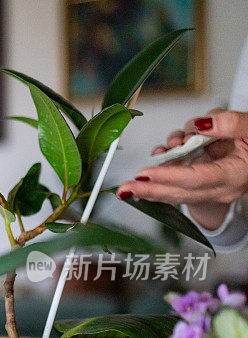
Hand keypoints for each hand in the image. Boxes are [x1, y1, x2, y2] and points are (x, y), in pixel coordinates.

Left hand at [117, 110, 247, 229]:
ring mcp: (212, 188)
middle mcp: (222, 187)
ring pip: (176, 189)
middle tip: (123, 189)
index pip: (196, 179)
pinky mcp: (203, 182)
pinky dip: (162, 173)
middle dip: (149, 190)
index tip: (145, 174)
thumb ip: (231, 124)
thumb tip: (201, 124)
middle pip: (180, 192)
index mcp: (235, 175)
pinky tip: (150, 168)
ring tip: (136, 177)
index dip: (169, 177)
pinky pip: (178, 182)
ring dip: (153, 182)